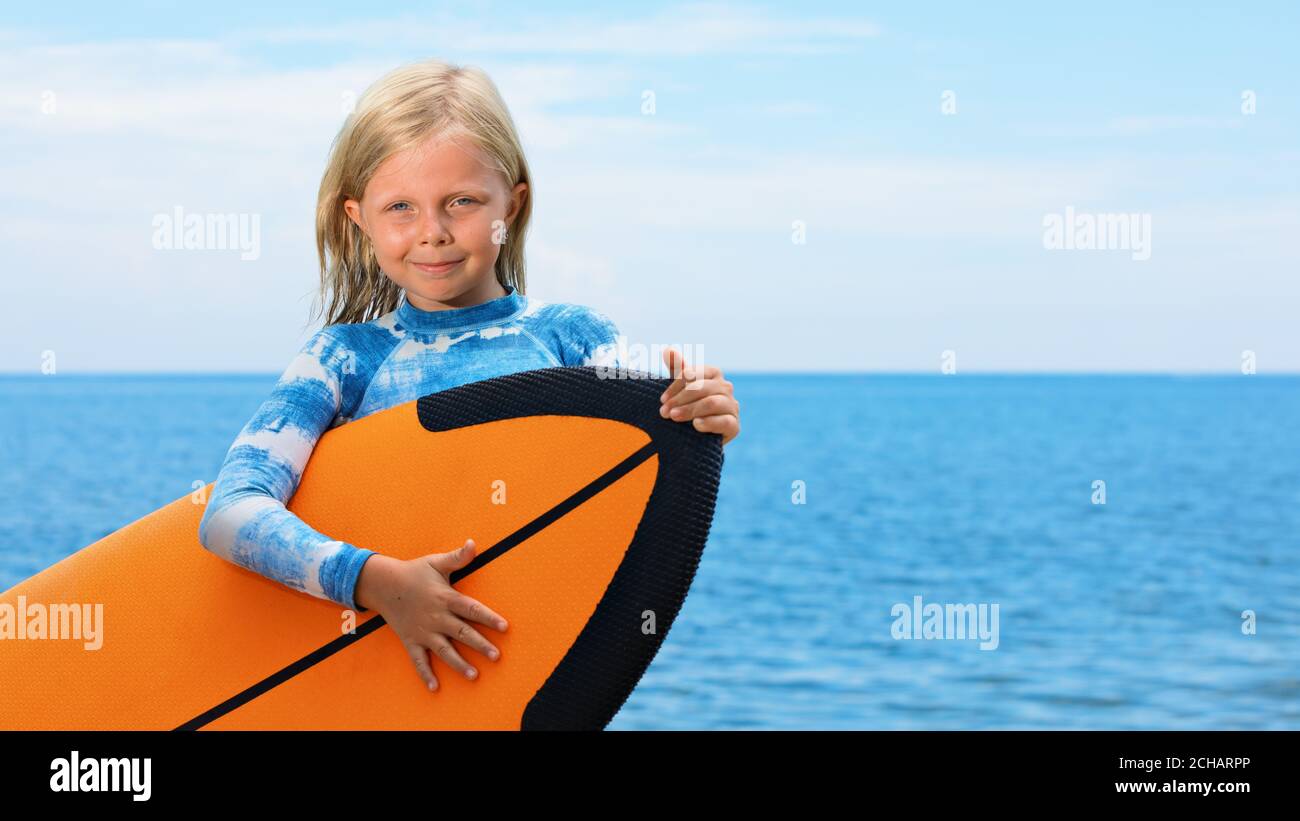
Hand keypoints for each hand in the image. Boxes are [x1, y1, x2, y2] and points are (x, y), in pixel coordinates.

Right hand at [354, 540, 507, 691]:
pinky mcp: (411, 640)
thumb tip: (472, 544)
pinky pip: (418, 660)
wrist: (382, 584)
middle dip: (480, 645)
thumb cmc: (414, 572)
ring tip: (474, 676)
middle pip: (462, 633)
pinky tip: (435, 688)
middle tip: (496, 656)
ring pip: (444, 650)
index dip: (489, 618)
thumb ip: (457, 557)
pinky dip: (425, 674)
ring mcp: (423, 631)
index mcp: (445, 598)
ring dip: (459, 663)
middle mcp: (436, 617)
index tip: (505, 627)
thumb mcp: (436, 562)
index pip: (471, 609)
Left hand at [658, 347, 739, 445]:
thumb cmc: (688, 406)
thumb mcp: (681, 388)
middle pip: (703, 388)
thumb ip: (677, 369)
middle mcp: (726, 388)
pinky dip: (709, 423)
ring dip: (691, 410)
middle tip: (664, 412)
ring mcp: (732, 407)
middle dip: (680, 399)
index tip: (662, 399)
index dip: (676, 385)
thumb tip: (668, 349)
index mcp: (714, 374)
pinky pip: (724, 422)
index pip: (695, 374)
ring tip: (674, 417)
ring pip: (713, 403)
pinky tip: (696, 425)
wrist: (697, 436)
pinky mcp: (734, 426)